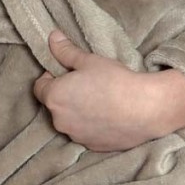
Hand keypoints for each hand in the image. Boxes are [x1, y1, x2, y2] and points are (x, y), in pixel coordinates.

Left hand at [32, 31, 172, 151]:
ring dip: (78, 111)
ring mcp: (76, 136)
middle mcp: (60, 121)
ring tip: (100, 100)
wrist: (145, 108)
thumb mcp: (88, 60)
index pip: (39, 87)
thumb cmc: (114, 80)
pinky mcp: (93, 147)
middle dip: (65, 95)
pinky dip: (92, 125)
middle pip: (55, 105)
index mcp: (54, 97)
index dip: (51, 77)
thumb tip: (52, 38)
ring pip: (70, 120)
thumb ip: (66, 51)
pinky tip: (109, 114)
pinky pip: (86, 133)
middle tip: (87, 84)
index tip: (69, 72)